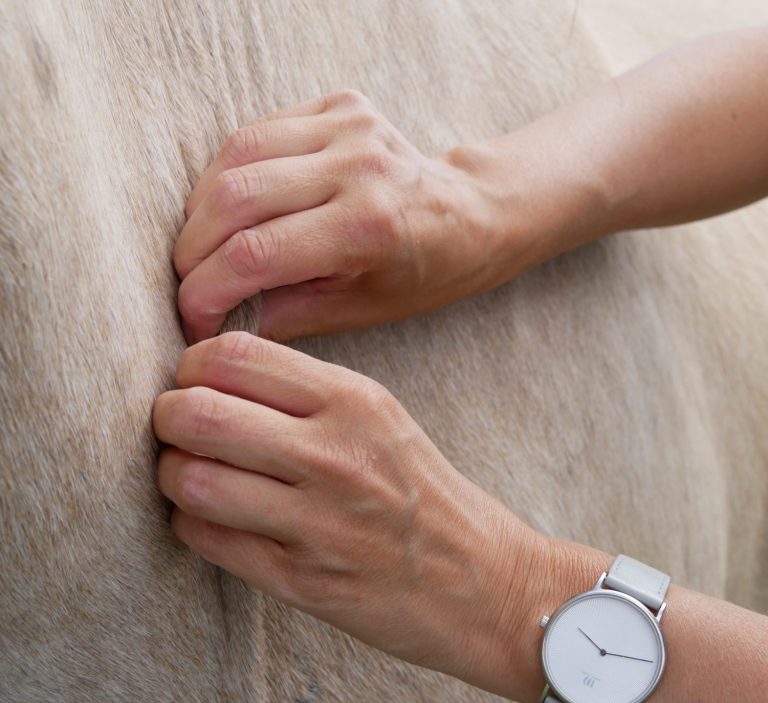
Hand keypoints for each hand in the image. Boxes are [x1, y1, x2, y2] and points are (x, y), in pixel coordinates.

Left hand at [152, 331, 542, 693]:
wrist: (480, 579)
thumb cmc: (421, 491)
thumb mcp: (379, 417)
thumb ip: (302, 392)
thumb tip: (210, 374)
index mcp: (353, 400)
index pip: (231, 355)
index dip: (191, 367)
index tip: (193, 383)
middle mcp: (333, 454)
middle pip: (196, 412)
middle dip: (167, 417)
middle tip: (176, 428)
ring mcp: (316, 521)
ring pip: (189, 478)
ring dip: (171, 475)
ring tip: (189, 475)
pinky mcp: (301, 580)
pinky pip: (205, 538)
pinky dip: (191, 522)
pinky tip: (210, 517)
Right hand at [173, 90, 505, 342]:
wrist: (470, 215)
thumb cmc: (422, 274)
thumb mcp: (360, 311)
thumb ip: (286, 314)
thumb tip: (220, 321)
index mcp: (367, 228)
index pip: (254, 254)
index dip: (205, 291)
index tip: (192, 318)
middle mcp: (356, 167)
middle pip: (234, 198)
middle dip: (193, 250)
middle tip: (189, 282)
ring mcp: (349, 127)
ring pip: (237, 155)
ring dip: (203, 207)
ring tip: (202, 245)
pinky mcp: (341, 106)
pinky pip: (258, 130)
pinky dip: (231, 170)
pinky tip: (230, 203)